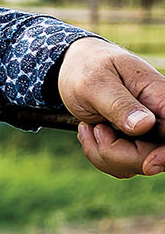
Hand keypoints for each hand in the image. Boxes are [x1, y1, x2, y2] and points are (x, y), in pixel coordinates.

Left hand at [57, 37, 164, 177]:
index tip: (148, 164)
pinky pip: (123, 165)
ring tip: (89, 127)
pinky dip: (101, 155)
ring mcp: (150, 133)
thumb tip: (146, 124)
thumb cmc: (88, 69)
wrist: (76, 68)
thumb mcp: (95, 83)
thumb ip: (119, 104)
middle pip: (157, 154)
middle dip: (118, 154)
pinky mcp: (136, 144)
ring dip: (104, 154)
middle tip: (93, 130)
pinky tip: (91, 132)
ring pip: (139, 164)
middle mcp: (161, 117)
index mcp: (159, 96)